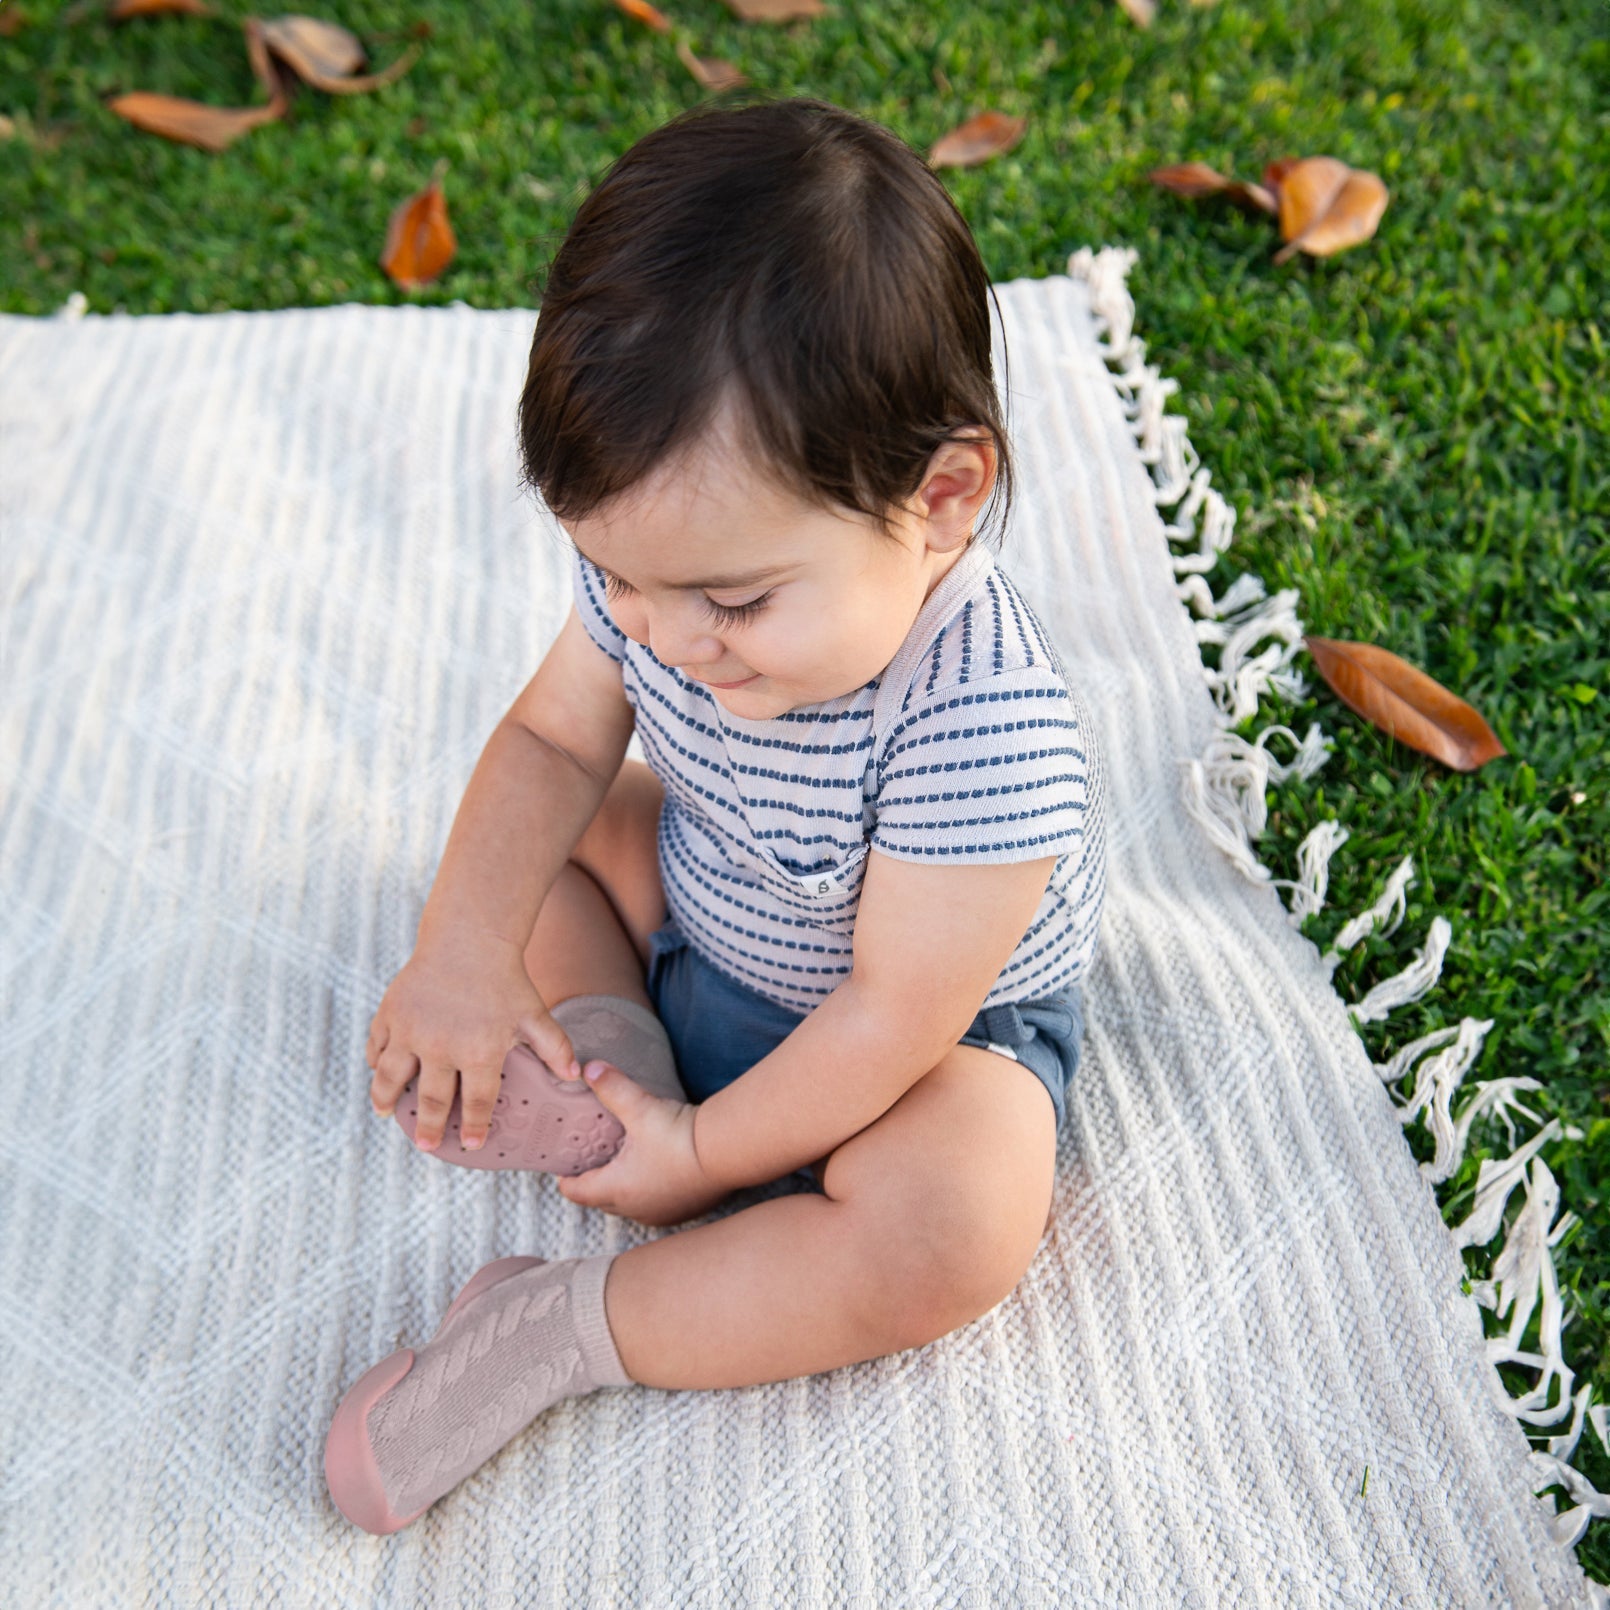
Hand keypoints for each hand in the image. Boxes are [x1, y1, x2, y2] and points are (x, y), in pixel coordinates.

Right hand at [365, 924, 581, 1152]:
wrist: (468, 938)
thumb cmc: (505, 979)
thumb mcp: (534, 1014)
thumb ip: (554, 1046)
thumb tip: (575, 1075)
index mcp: (479, 1051)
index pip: (478, 1101)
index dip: (476, 1127)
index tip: (472, 1144)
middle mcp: (441, 1047)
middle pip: (433, 1100)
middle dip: (431, 1127)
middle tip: (428, 1146)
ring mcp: (410, 1031)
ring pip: (391, 1078)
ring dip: (386, 1100)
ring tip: (387, 1114)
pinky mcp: (390, 1015)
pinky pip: (377, 1047)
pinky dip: (375, 1062)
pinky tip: (379, 1072)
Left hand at [557, 1062, 729, 1226]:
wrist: (728, 1152)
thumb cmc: (680, 1136)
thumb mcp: (641, 1108)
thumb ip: (612, 1088)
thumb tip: (588, 1069)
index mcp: (616, 1189)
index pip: (576, 1192)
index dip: (566, 1179)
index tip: (562, 1167)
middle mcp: (636, 1208)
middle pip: (602, 1200)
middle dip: (595, 1181)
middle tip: (593, 1157)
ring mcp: (662, 1214)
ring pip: (630, 1205)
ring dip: (624, 1188)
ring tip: (626, 1162)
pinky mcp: (685, 1211)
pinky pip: (657, 1206)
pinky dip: (651, 1191)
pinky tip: (659, 1170)